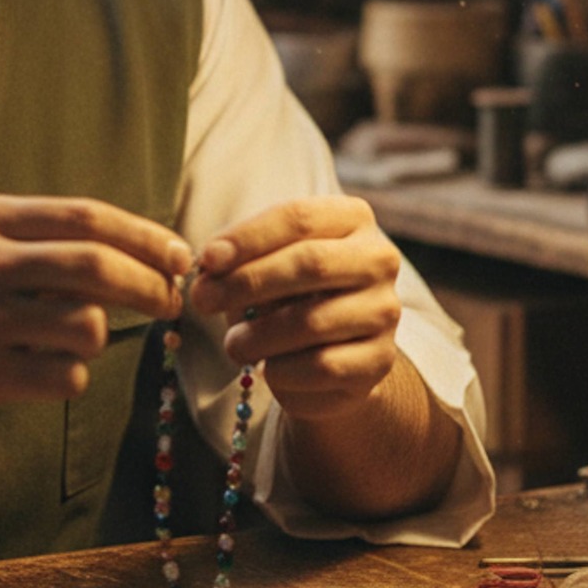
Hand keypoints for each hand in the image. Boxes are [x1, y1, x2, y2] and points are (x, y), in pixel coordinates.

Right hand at [0, 195, 189, 436]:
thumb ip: (33, 237)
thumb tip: (133, 245)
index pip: (87, 217)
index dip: (145, 237)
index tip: (180, 256)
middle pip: (97, 265)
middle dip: (149, 285)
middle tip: (170, 303)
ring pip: (87, 326)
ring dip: (98, 338)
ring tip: (71, 343)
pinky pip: (64, 377)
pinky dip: (69, 378)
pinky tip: (41, 374)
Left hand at [188, 197, 401, 420]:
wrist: (330, 357)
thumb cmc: (289, 296)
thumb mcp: (265, 266)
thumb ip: (239, 262)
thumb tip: (207, 270)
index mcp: (352, 219)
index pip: (298, 217)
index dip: (248, 237)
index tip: (207, 259)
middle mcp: (378, 259)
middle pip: (310, 263)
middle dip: (247, 282)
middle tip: (203, 300)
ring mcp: (384, 311)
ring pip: (312, 320)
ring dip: (258, 335)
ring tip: (233, 344)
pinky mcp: (379, 361)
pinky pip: (322, 366)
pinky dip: (282, 370)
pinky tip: (267, 369)